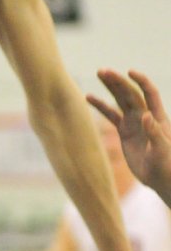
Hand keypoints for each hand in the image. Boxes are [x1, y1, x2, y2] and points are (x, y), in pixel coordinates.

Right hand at [88, 69, 170, 199]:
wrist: (162, 179)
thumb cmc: (167, 166)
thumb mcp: (162, 151)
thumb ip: (155, 133)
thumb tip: (146, 115)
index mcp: (157, 117)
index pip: (149, 93)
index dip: (141, 81)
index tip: (129, 72)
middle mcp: (145, 115)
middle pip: (131, 93)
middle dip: (118, 81)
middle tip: (103, 71)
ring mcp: (134, 122)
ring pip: (120, 100)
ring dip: (111, 86)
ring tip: (99, 73)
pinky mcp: (125, 131)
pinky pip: (111, 115)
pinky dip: (100, 106)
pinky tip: (88, 97)